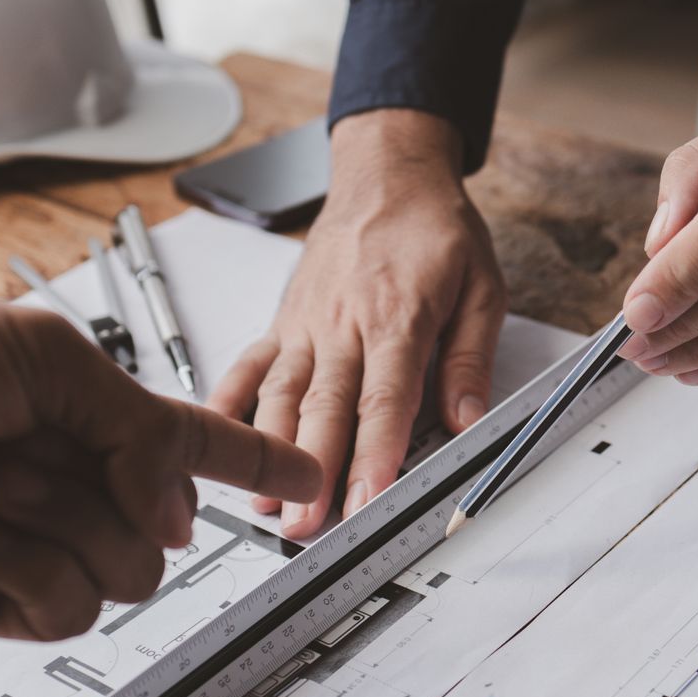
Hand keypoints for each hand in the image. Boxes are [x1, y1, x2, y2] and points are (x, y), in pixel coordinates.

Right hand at [210, 109, 504, 539]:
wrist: (387, 173)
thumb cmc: (433, 229)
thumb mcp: (482, 286)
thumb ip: (470, 357)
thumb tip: (469, 418)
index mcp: (396, 317)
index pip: (385, 398)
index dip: (376, 452)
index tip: (367, 498)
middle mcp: (343, 324)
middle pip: (326, 408)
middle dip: (314, 470)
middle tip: (307, 523)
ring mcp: (305, 324)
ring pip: (282, 395)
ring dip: (269, 451)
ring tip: (264, 501)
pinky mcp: (283, 321)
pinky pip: (248, 364)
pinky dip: (227, 401)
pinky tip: (215, 437)